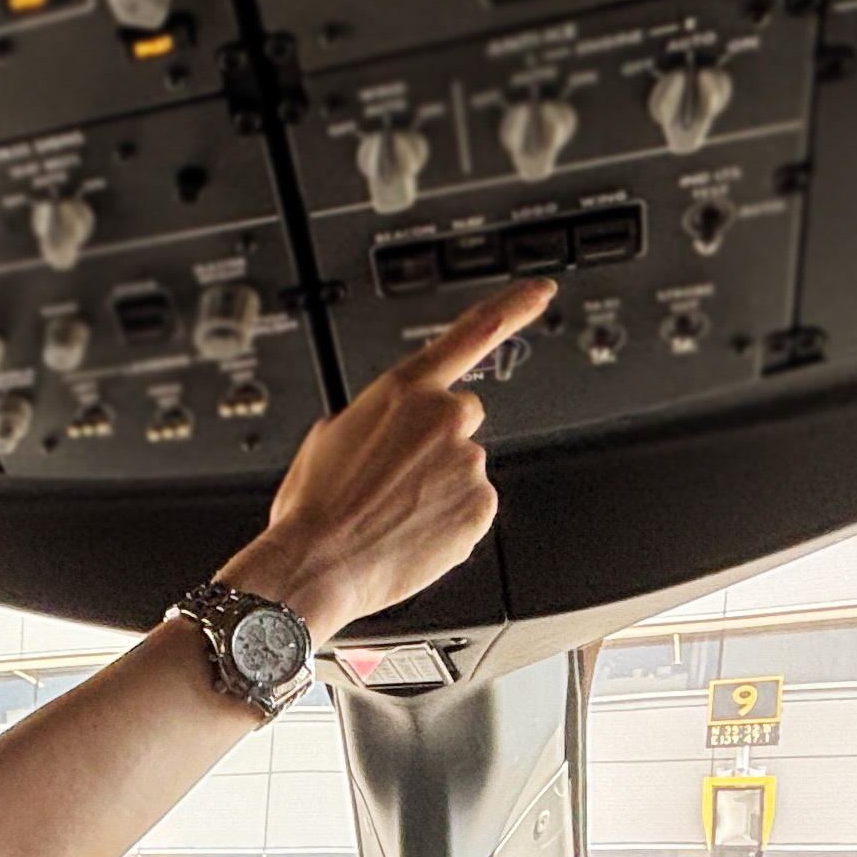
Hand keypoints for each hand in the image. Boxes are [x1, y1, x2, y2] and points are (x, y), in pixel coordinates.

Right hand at [213, 278, 553, 643]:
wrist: (316, 565)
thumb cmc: (314, 509)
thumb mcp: (328, 436)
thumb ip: (374, 416)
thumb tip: (386, 428)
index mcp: (405, 389)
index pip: (474, 332)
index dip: (516, 306)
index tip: (542, 291)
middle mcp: (444, 418)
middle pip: (460, 417)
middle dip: (435, 442)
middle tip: (395, 477)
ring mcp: (467, 463)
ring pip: (463, 469)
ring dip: (437, 487)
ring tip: (393, 513)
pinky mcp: (479, 508)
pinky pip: (471, 508)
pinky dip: (448, 521)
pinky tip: (411, 533)